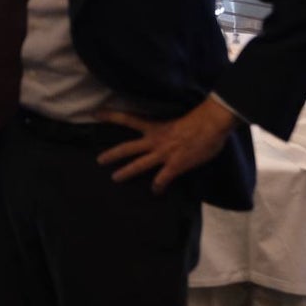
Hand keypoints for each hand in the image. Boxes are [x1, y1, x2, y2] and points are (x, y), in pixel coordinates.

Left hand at [95, 98, 236, 194]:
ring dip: (126, 172)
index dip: (110, 116)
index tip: (95, 113)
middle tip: (99, 160)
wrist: (210, 125)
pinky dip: (158, 187)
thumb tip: (170, 132)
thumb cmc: (198, 119)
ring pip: (139, 165)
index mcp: (154, 126)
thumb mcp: (177, 120)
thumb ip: (168, 128)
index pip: (127, 119)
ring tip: (115, 178)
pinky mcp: (174, 166)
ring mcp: (163, 154)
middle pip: (127, 148)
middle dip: (112, 154)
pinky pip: (162, 180)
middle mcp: (154, 140)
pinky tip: (156, 192)